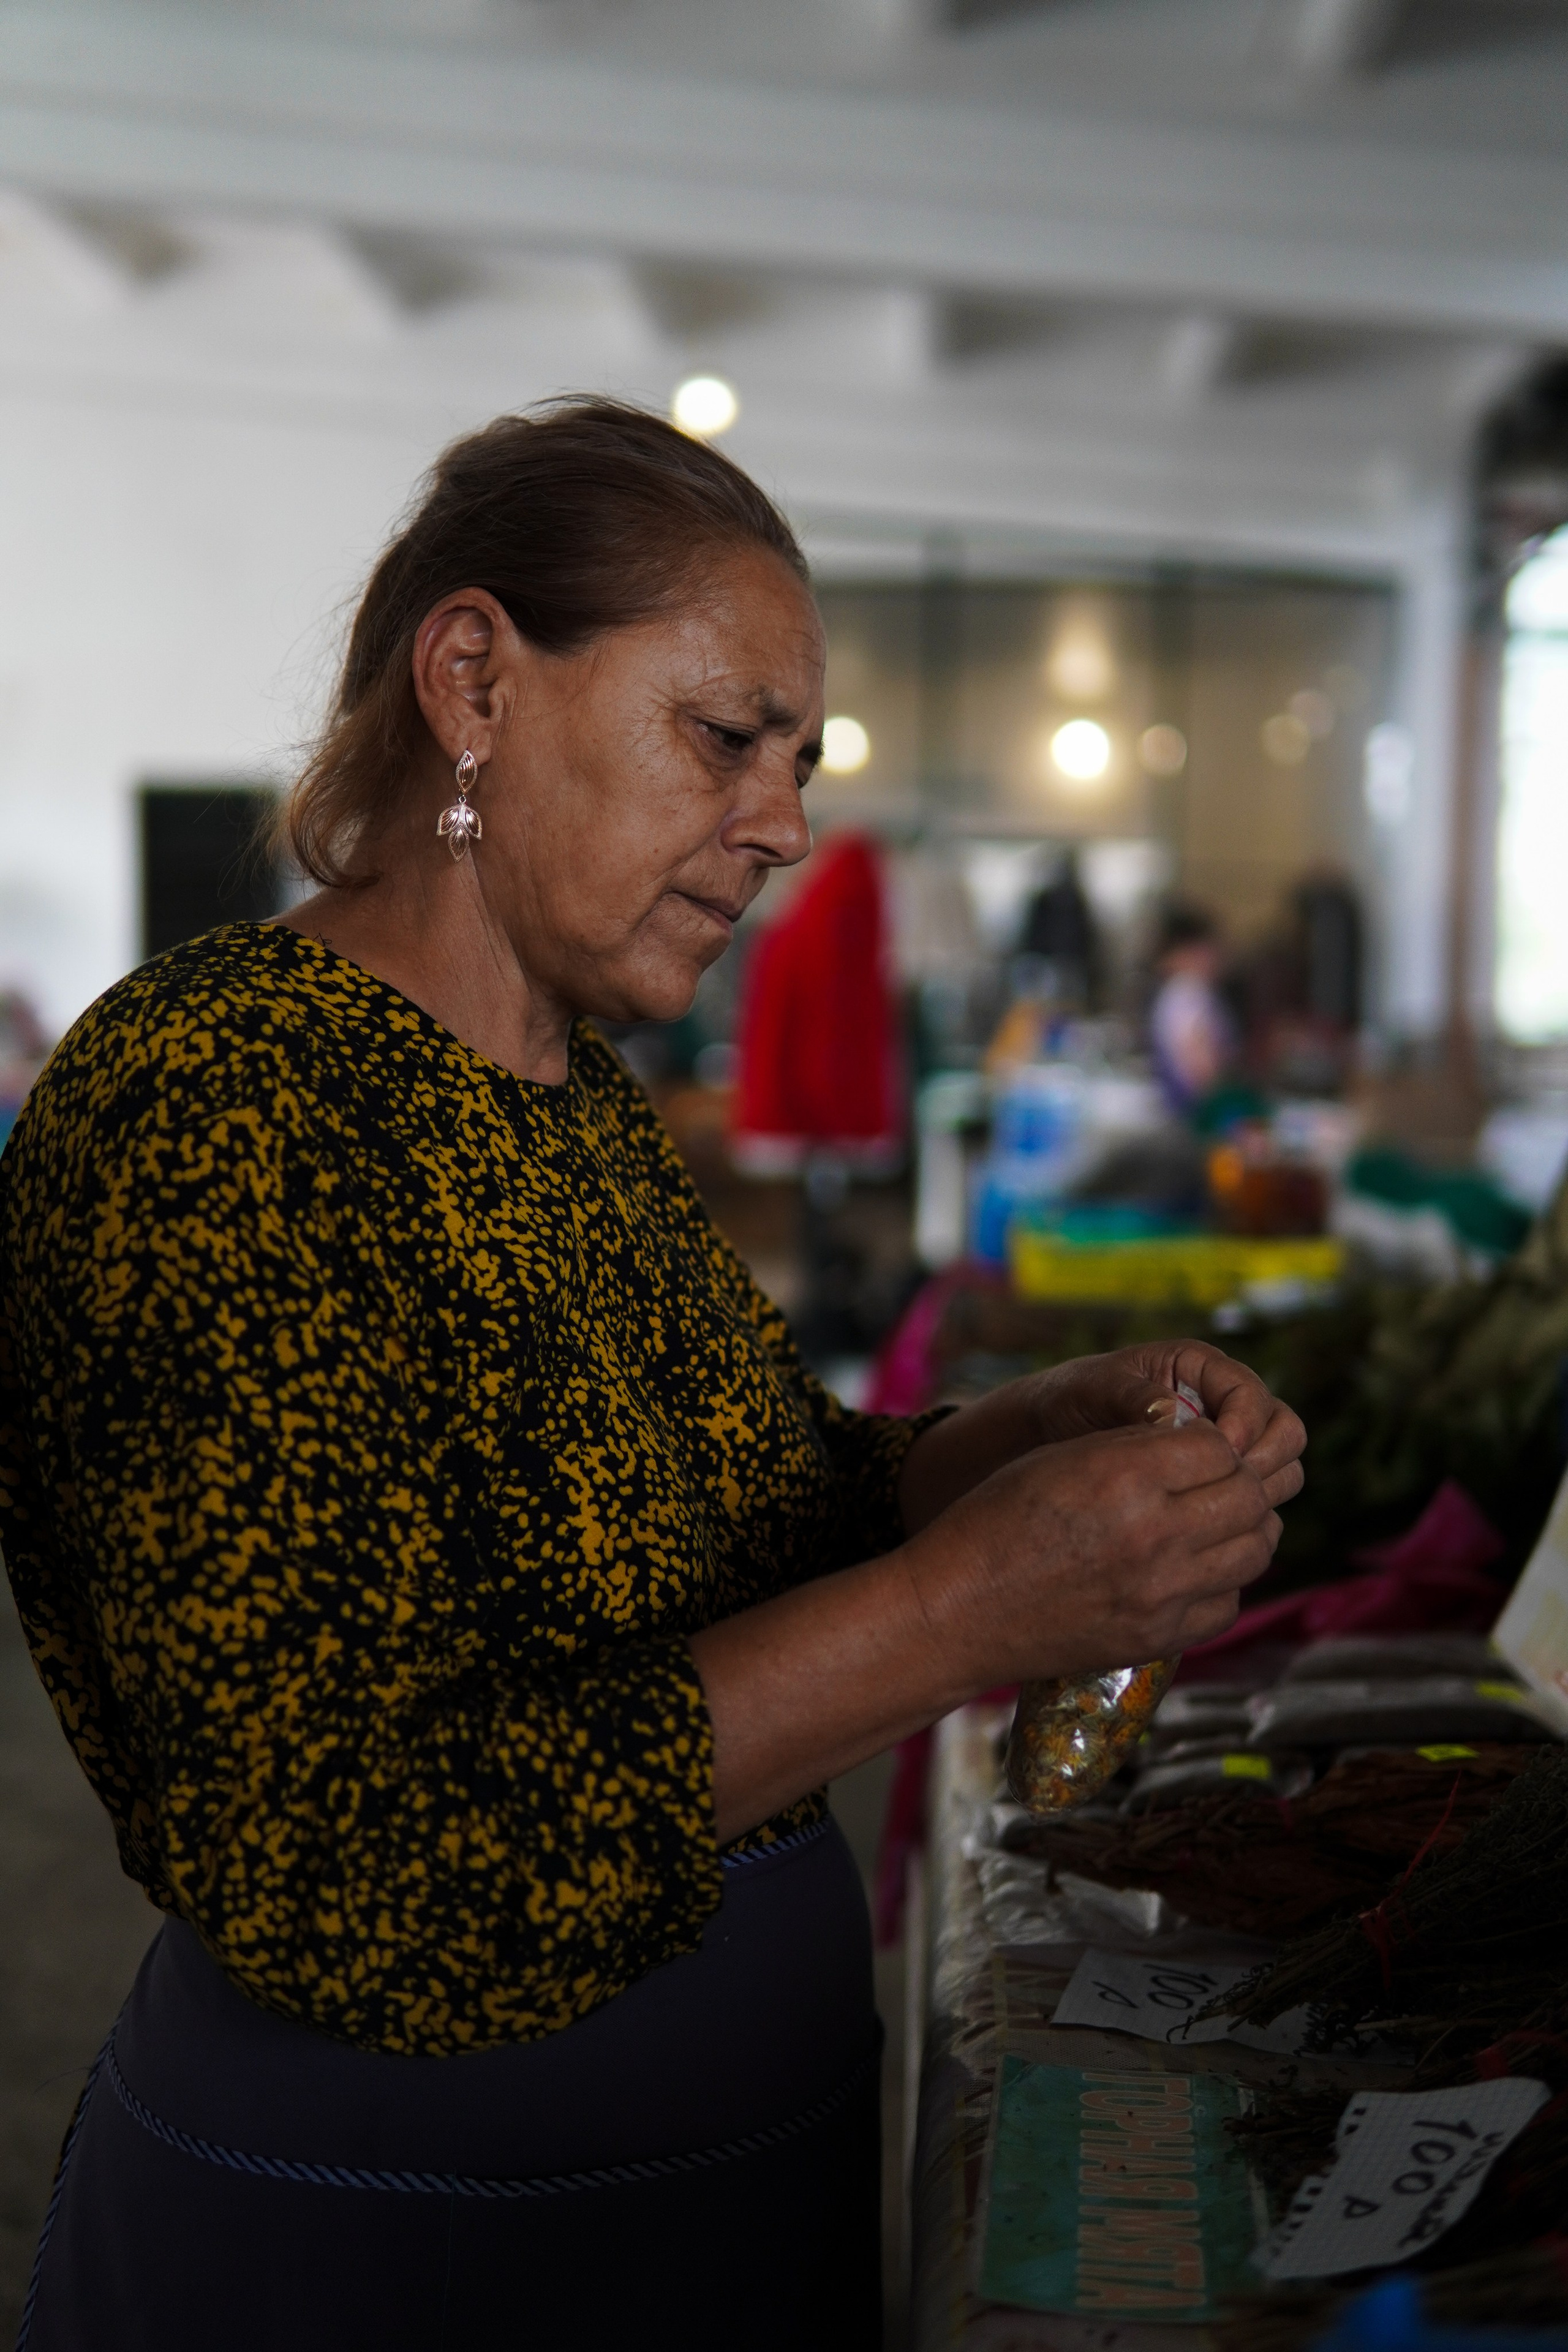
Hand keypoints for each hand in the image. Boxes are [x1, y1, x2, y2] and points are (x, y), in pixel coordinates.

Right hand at [900, 1416, 1280, 1690]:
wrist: (962, 1610)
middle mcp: (1154, 1536)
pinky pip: (1228, 1602)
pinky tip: (1194, 1566)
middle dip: (1239, 1481)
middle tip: (1214, 1479)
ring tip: (1212, 1519)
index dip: (1214, 1441)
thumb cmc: (998, 1520)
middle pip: (1248, 1498)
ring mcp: (1162, 1595)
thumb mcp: (1063, 1457)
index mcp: (1124, 1478)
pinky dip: (1223, 1579)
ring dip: (1243, 1528)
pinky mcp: (1160, 1637)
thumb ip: (1136, 1445)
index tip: (1195, 1446)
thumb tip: (1196, 1437)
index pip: (1220, 1448)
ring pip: (1255, 1550)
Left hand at [1021, 1341, 1305, 1512]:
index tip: (1224, 1453)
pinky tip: (1214, 1530)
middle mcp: (1223, 1402)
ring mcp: (1227, 1443)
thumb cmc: (1072, 1397)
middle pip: (1283, 1429)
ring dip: (1263, 1488)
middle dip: (1266, 1458)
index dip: (1245, 1423)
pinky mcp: (1218, 1479)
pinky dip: (1248, 1511)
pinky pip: (1255, 1496)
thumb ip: (1134, 1398)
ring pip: (1280, 1466)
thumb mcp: (1096, 1388)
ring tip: (1223, 1509)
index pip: (1251, 1392)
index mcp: (1200, 1367)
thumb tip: (1172, 1414)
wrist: (1051, 1431)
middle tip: (1233, 1486)